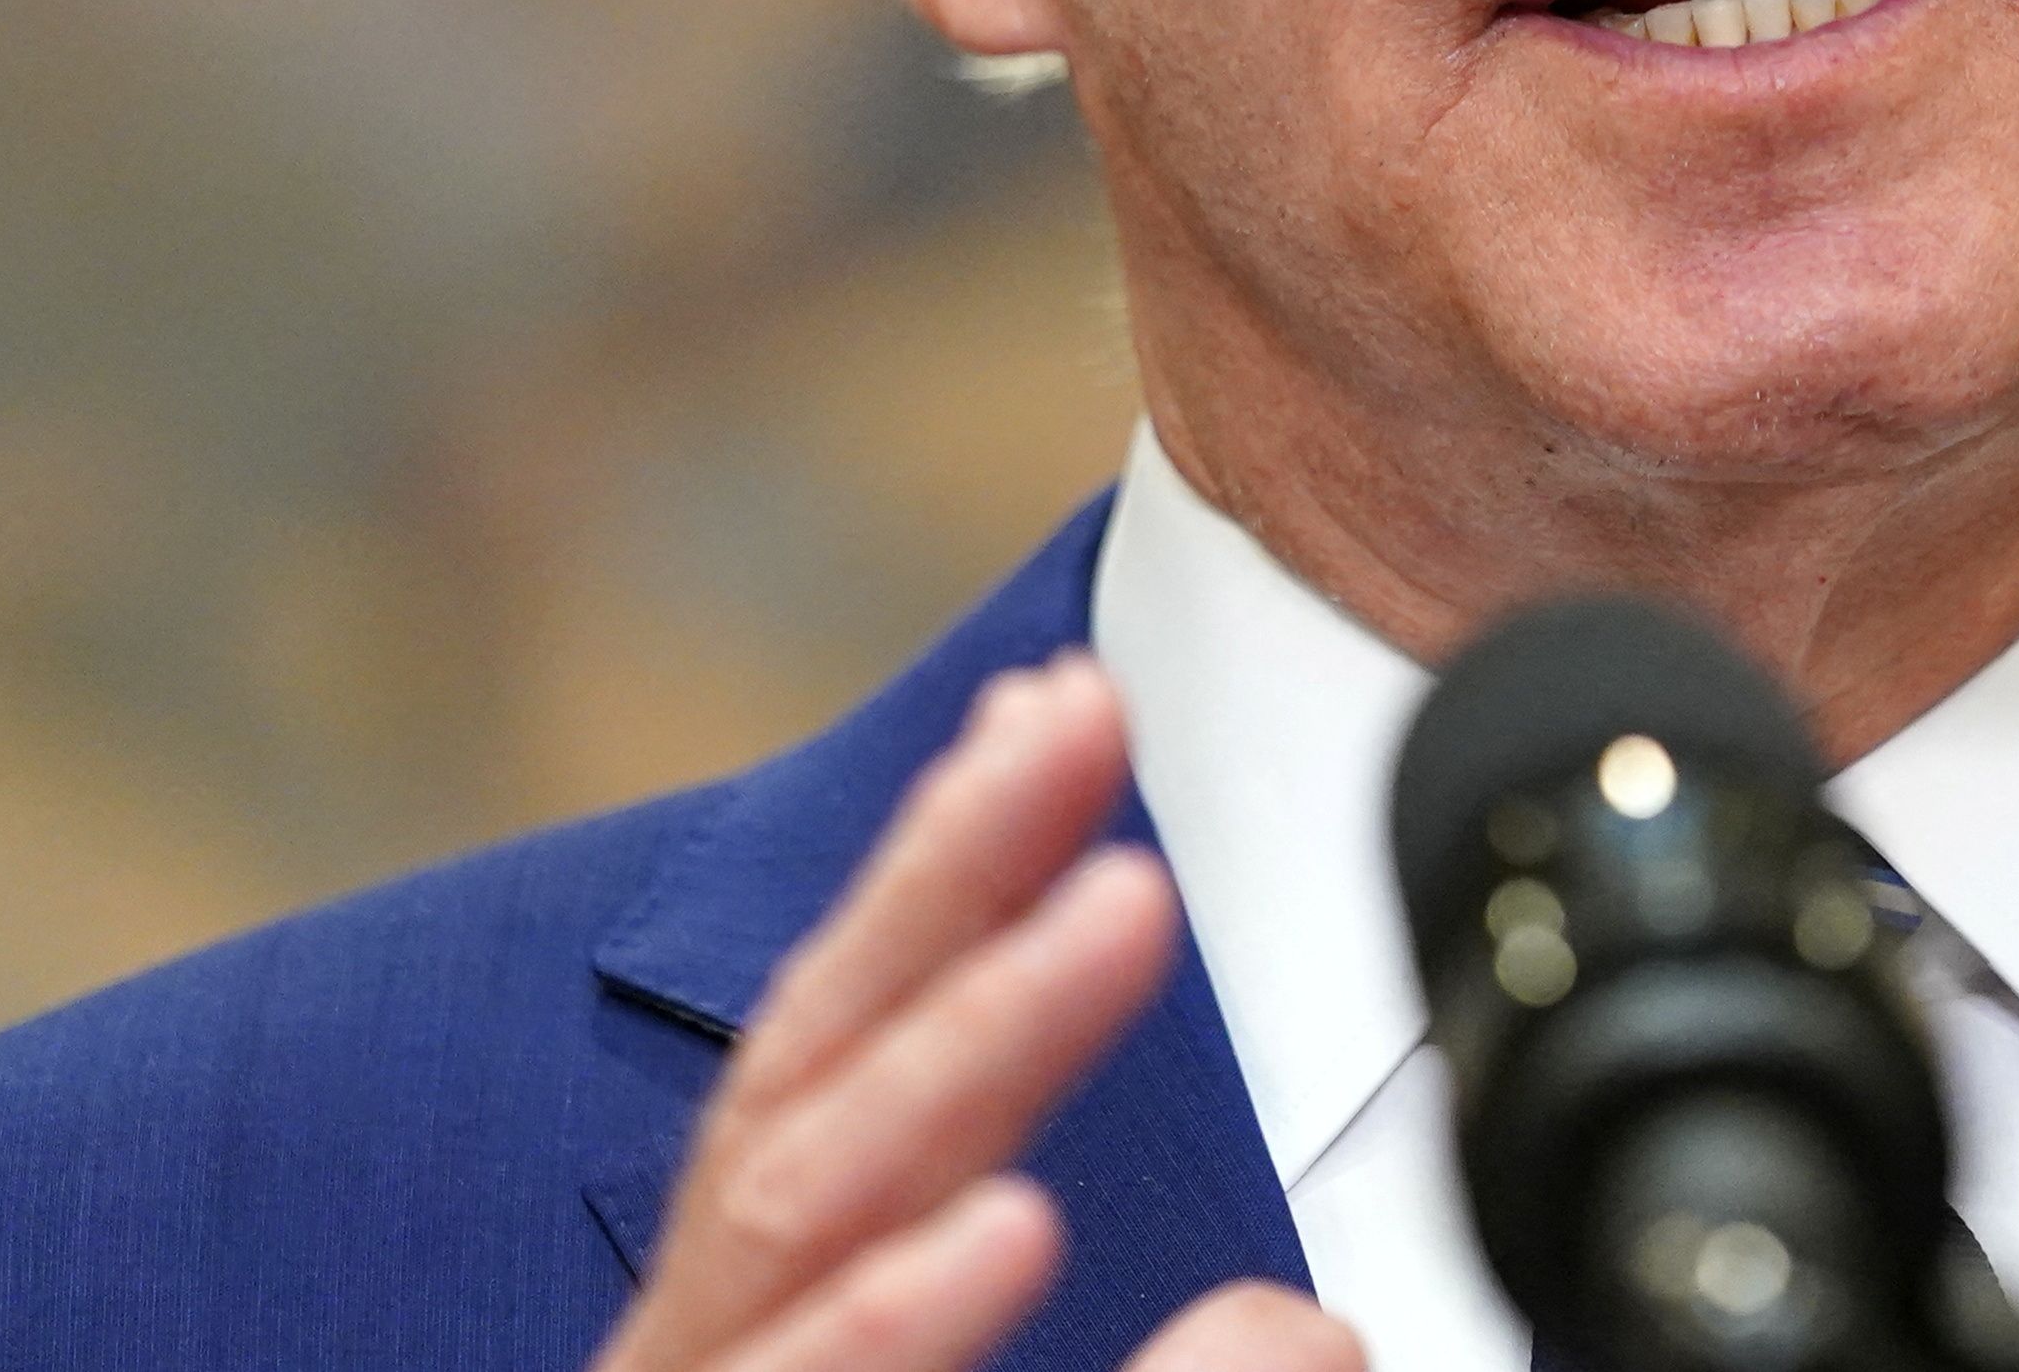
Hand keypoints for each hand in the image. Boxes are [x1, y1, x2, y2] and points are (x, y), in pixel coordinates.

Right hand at [593, 657, 1363, 1371]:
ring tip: (1123, 903)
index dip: (950, 878)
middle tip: (1087, 709)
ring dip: (967, 1042)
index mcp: (768, 1321)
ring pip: (799, 1209)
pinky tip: (1009, 1225)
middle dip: (945, 880)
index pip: (849, 1055)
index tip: (1069, 711)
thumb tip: (1307, 1327)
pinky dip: (885, 1325)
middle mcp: (711, 1350)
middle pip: (810, 1072)